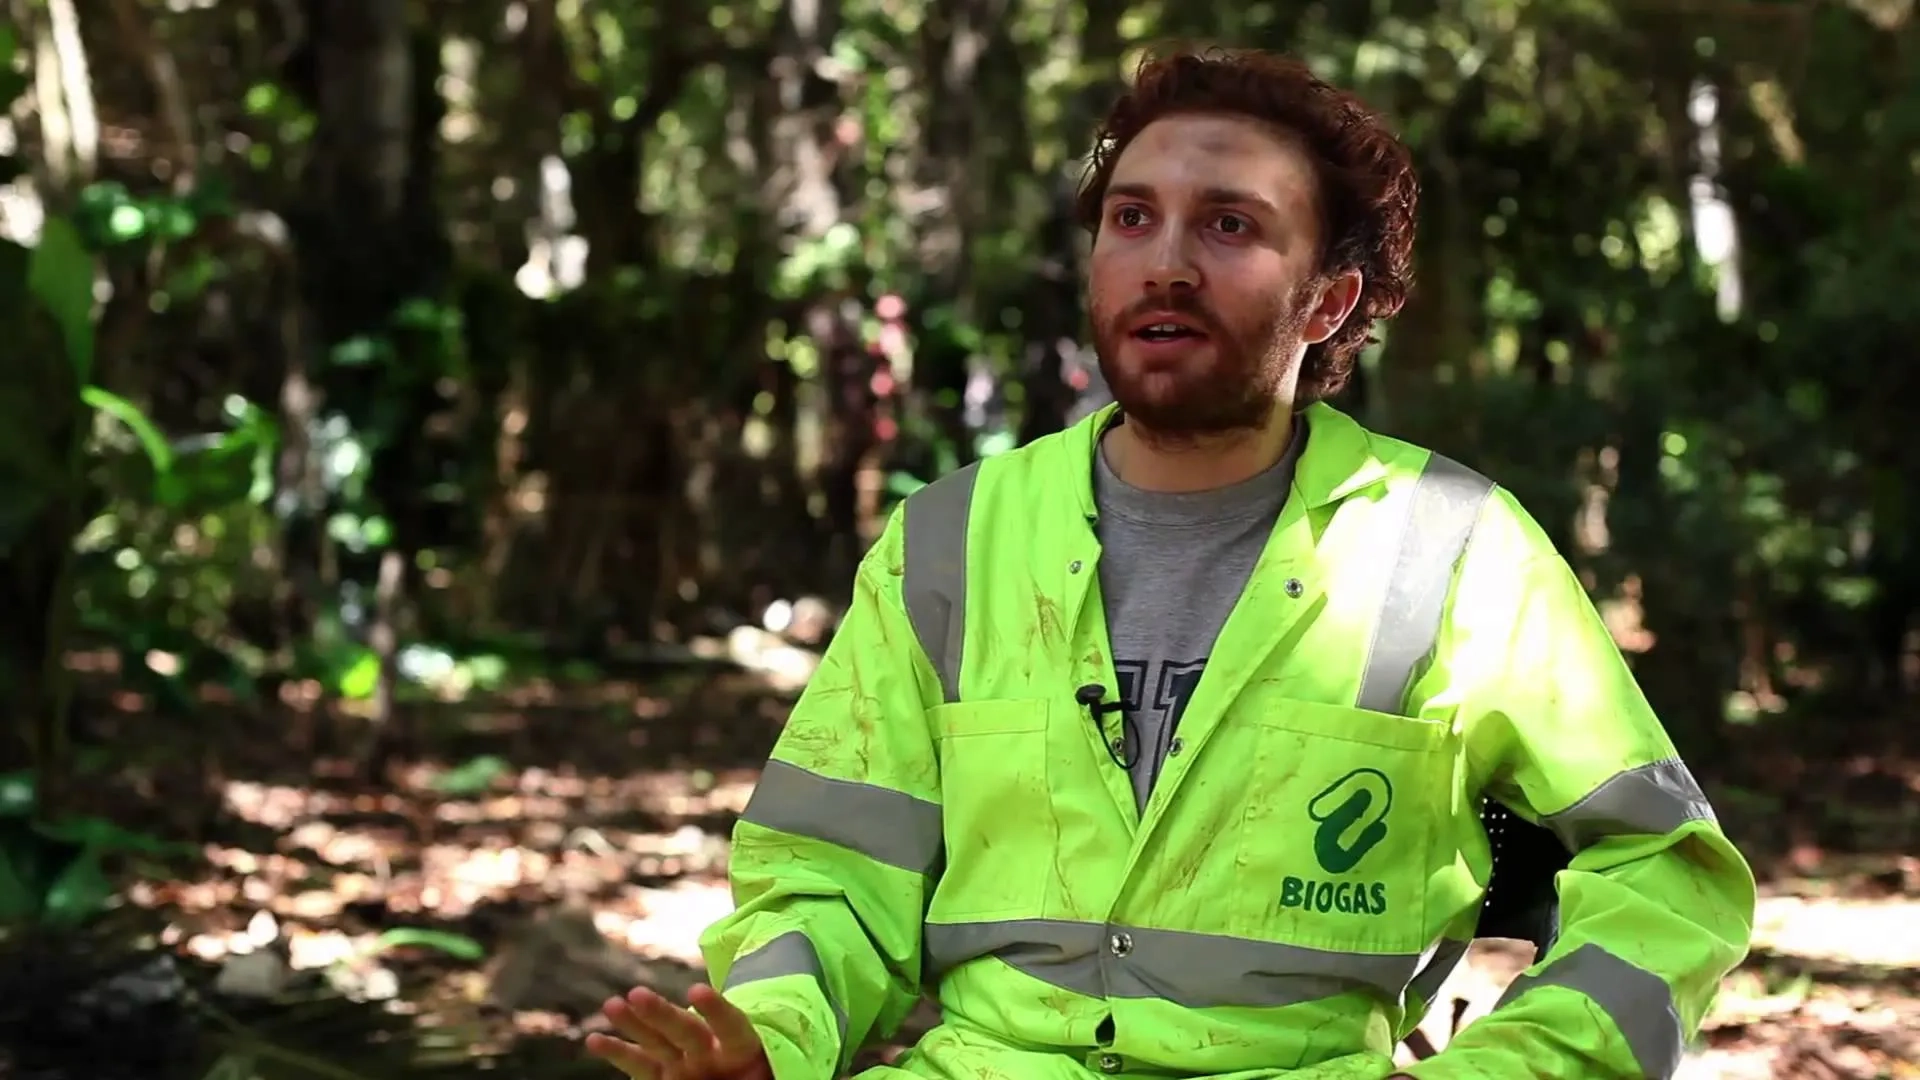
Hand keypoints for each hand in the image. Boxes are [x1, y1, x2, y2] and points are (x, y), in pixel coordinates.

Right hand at [586, 984, 773, 1079]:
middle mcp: (709, 1051)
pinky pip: (638, 1065)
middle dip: (662, 1014)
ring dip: (635, 1024)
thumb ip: (764, 1075)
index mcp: (743, 1049)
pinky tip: (593, 1039)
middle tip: (639, 994)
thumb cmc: (762, 1079)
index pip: (731, 1026)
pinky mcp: (664, 1076)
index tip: (696, 990)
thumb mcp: (773, 1078)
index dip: (716, 1010)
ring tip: (613, 1004)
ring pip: (658, 1040)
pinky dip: (617, 1052)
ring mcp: (684, 1061)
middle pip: (686, 1031)